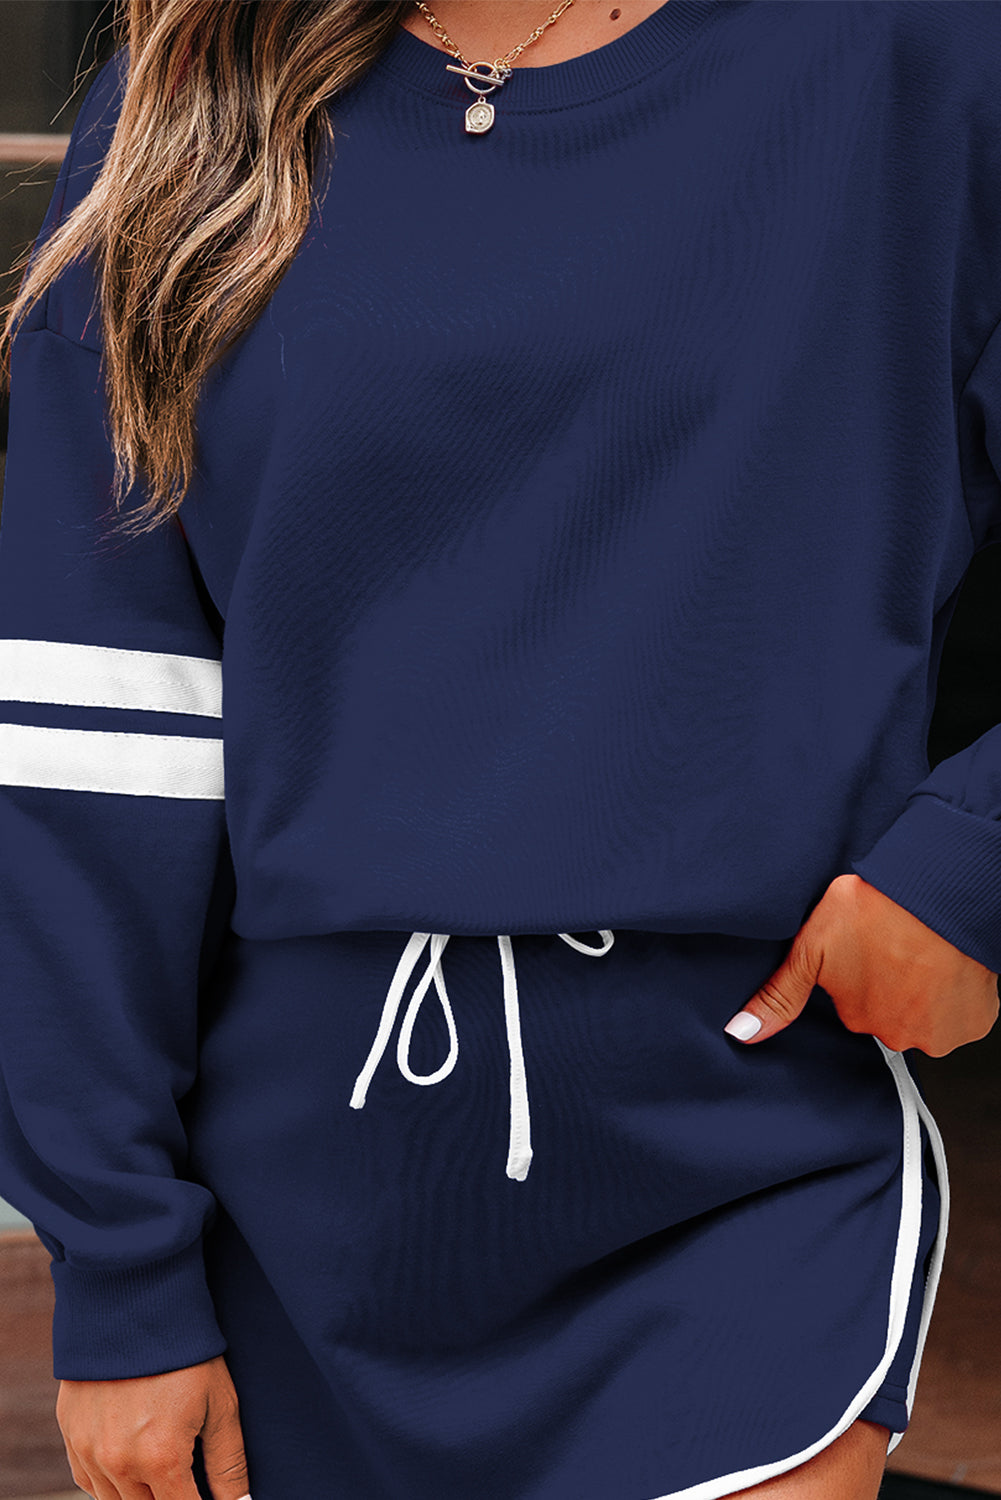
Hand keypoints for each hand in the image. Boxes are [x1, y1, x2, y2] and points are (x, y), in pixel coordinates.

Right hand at [57, 1353, 250, 1499]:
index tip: (207, 1494)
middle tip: (186, 1476)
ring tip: (160, 1461)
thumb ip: (228, 1461)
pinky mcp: (70, 1432)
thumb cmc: (185, 1349)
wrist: (133, 1299)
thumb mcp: (220, 1401)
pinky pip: (87, 1479)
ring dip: (138, 1493)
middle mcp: (119, 1463)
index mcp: (161, 1458)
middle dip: (170, 1498)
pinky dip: (108, 1480)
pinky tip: (130, 1460)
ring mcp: (88, 1450)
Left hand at [723, 873, 999, 1055]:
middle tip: (897, 948)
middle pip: (892, 1015)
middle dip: (893, 988)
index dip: (863, 974)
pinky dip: (958, 996)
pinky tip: (947, 965)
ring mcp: (941, 1034)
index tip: (870, 948)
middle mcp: (899, 1035)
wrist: (940, 890)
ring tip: (924, 953)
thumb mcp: (812, 946)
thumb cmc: (878, 907)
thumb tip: (740, 1034)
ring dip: (927, 993)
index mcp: (858, 1017)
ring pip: (928, 1017)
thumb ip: (780, 994)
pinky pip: (963, 1015)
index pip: (856, 1006)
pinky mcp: (976, 1024)